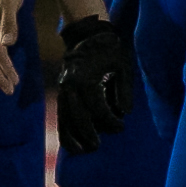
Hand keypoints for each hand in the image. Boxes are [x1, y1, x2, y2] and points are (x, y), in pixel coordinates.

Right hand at [51, 16, 138, 154]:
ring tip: (82, 151)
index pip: (98, 108)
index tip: (122, 126)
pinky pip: (60, 116)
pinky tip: (70, 144)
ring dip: (72, 137)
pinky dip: (64, 131)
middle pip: (78, 118)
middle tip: (98, 146)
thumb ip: (124, 90)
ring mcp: (63, 90)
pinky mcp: (61, 93)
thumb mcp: (123, 65)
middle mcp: (70, 87)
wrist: (87, 35)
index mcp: (86, 79)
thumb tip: (124, 113)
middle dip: (89, 134)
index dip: (111, 121)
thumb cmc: (109, 49)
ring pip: (64, 120)